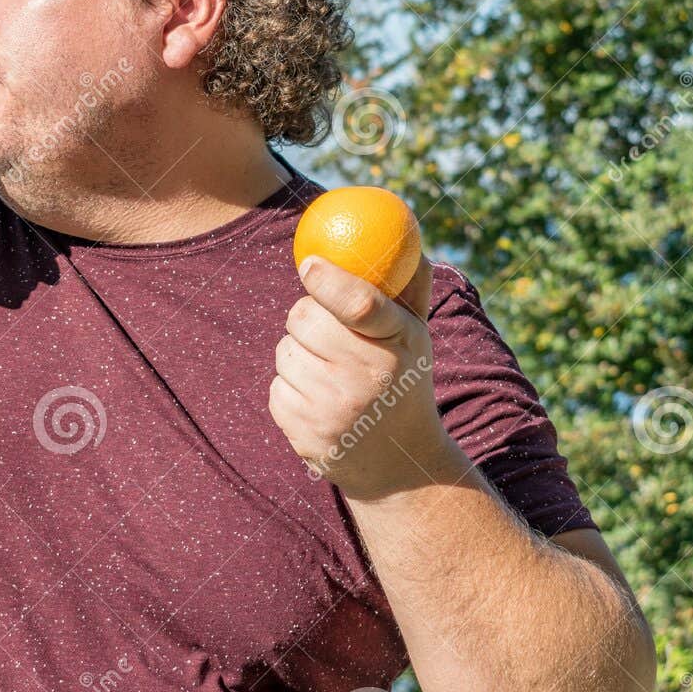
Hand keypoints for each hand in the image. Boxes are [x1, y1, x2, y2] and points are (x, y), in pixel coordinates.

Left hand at [269, 253, 468, 497]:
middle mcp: (366, 377)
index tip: (308, 265)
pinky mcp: (305, 433)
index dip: (328, 280)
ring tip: (330, 372)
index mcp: (397, 345)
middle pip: (305, 319)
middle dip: (309, 316)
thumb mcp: (416, 335)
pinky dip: (290, 386)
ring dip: (298, 353)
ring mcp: (334, 409)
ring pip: (285, 351)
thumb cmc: (403, 379)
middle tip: (324, 327)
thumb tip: (400, 230)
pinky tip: (318, 400)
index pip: (358, 303)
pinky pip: (276, 385)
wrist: (400, 461)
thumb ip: (408, 285)